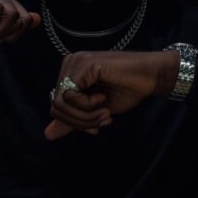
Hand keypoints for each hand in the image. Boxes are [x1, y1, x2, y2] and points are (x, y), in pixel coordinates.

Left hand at [45, 50, 179, 140]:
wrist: (150, 76)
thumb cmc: (127, 90)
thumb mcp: (95, 111)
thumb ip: (72, 120)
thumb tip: (47, 135)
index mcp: (70, 74)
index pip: (56, 107)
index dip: (75, 123)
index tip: (95, 128)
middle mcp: (68, 65)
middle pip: (56, 106)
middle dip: (81, 122)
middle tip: (104, 120)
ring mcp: (74, 62)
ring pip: (60, 103)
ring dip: (86, 116)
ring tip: (105, 112)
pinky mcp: (83, 64)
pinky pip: (71, 96)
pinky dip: (88, 105)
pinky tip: (103, 98)